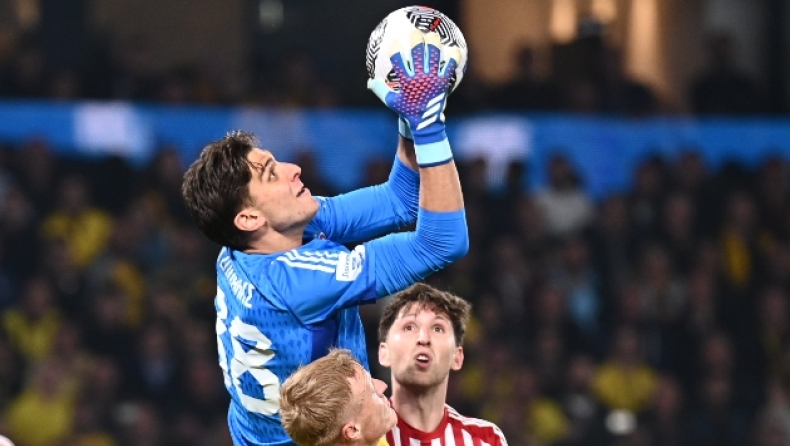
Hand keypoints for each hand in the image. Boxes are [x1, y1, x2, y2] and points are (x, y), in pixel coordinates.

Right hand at [368, 31, 459, 146]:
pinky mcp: (443, 82)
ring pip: (434, 55)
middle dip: (416, 40)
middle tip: (415, 33)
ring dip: (433, 43)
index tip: (393, 42)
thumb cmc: (408, 111)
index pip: (398, 61)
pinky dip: (453, 57)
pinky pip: (449, 66)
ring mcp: (432, 79)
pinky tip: (454, 49)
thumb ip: (381, 90)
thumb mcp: (392, 102)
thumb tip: (369, 81)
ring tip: (432, 35)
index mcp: (406, 82)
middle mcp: (419, 78)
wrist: (426, 123)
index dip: (395, 50)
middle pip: (417, 53)